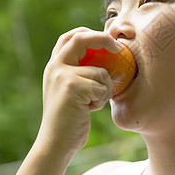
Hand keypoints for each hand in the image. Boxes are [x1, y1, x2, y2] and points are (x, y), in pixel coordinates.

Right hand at [36, 27, 123, 154]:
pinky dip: (102, 99)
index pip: (70, 36)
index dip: (89, 32)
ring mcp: (62, 75)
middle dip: (103, 39)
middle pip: (81, 38)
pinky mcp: (73, 87)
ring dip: (105, 88)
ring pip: (100, 71)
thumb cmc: (70, 118)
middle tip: (120, 49)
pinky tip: (90, 110)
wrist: (56, 142)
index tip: (107, 40)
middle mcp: (55, 66)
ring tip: (93, 103)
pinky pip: (102, 86)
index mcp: (54, 65)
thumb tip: (108, 58)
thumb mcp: (71, 90)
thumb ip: (81, 73)